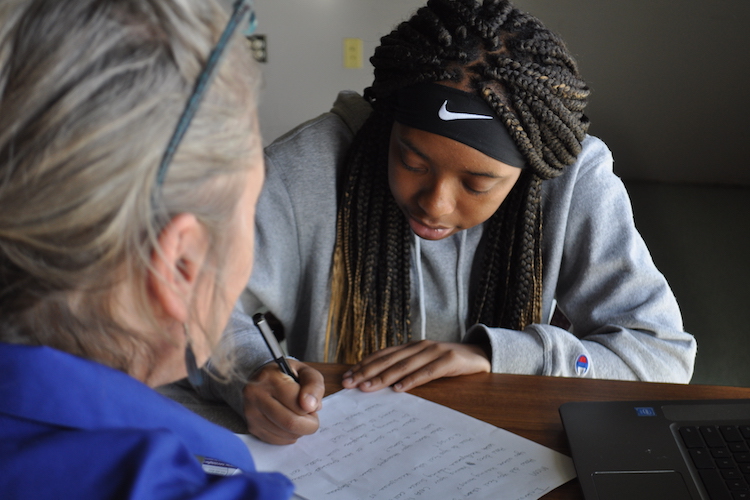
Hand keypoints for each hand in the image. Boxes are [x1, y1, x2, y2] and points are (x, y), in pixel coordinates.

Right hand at [242, 359, 324, 444]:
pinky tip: (288, 424)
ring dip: (299, 431)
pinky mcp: (251, 426)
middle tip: (312, 417)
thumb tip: (311, 406)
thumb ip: (314, 386)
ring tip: (298, 417)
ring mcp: (251, 413)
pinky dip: (288, 436)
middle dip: (309, 425)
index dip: (312, 409)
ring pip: (285, 434)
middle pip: (290, 423)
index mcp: (270, 378)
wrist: (261, 380)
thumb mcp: (305, 372)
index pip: (298, 404)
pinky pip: (277, 440)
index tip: (313, 405)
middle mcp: (256, 395)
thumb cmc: (287, 375)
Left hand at [341, 340, 489, 392]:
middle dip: (366, 372)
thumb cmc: (447, 362)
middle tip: (349, 383)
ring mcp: (434, 351)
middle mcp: (419, 346)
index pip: (382, 356)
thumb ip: (405, 368)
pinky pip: (427, 372)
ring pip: (404, 366)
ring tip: (367, 387)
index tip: (346, 377)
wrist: (480, 355)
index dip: (363, 365)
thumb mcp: (423, 362)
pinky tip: (399, 388)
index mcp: (410, 347)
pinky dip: (412, 380)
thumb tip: (378, 382)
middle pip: (388, 360)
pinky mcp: (449, 360)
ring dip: (383, 377)